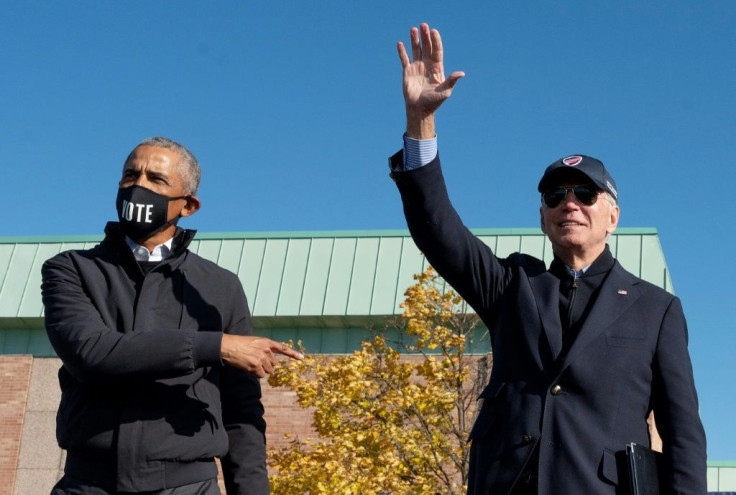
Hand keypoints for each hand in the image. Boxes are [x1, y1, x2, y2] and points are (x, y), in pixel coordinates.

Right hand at [221, 334, 303, 377]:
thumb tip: (269, 362)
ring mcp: (262, 358)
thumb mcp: (254, 342)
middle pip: (273, 364)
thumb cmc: (239, 344)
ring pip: (268, 371)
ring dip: (261, 370)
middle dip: (266, 365)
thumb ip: (264, 349)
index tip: (302, 357)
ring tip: (250, 363)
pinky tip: (248, 368)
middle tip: (254, 361)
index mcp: (266, 342)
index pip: (282, 348)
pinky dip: (256, 374)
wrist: (227, 346)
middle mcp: (266, 350)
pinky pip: (261, 375)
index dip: (293, 353)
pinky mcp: (256, 366)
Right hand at [397, 23, 464, 138]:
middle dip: (425, 36)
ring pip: (416, 50)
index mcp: (437, 68)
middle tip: (423, 25)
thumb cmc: (434, 101)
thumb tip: (461, 73)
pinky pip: (404, 59)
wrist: (420, 109)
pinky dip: (402, 52)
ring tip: (413, 29)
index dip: (436, 41)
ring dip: (415, 40)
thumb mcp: (445, 91)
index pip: (437, 51)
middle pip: (427, 47)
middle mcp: (427, 65)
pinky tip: (400, 43)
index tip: (434, 31)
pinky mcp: (407, 72)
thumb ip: (451, 80)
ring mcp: (417, 67)